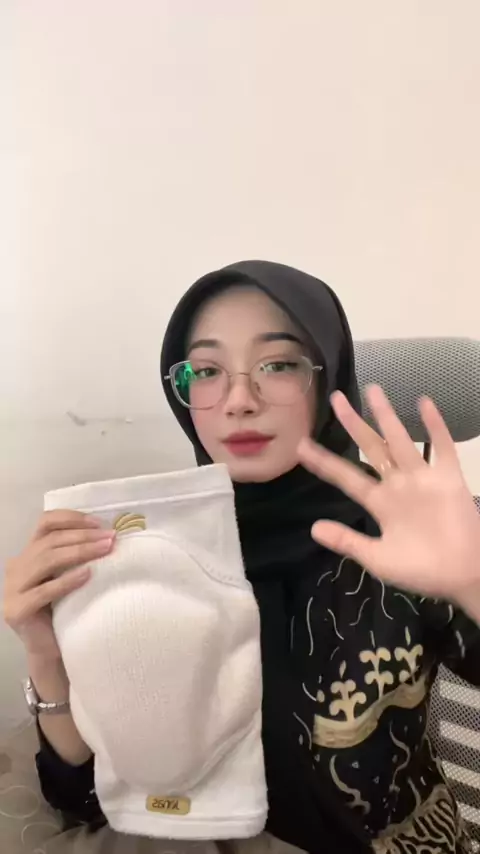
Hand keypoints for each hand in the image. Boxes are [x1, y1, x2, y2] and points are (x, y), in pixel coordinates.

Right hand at [3, 511, 114, 659]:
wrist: (50, 649)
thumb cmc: (63, 609)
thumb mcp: (67, 576)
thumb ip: (75, 557)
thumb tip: (108, 535)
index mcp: (28, 554)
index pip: (45, 523)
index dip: (71, 518)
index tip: (99, 523)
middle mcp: (16, 566)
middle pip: (50, 541)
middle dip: (83, 536)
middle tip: (110, 538)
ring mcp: (12, 589)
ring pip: (46, 560)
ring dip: (80, 552)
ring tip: (105, 550)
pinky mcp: (16, 610)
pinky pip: (43, 591)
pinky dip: (67, 580)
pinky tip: (87, 575)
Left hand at [298, 385, 479, 609]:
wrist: (464, 576)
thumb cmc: (422, 571)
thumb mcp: (378, 559)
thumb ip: (348, 541)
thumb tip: (313, 528)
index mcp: (379, 504)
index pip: (346, 477)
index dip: (324, 462)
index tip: (301, 445)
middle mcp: (398, 485)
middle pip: (371, 447)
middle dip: (353, 423)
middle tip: (335, 397)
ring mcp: (423, 479)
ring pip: (400, 440)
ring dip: (387, 415)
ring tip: (372, 389)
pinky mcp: (450, 479)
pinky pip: (441, 447)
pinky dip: (434, 426)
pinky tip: (424, 402)